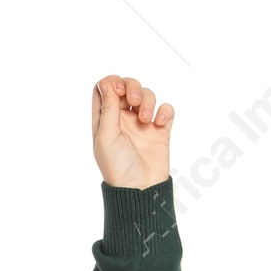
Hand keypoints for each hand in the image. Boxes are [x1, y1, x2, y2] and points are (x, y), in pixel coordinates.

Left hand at [91, 74, 172, 188]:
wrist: (140, 188)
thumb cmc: (117, 167)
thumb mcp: (106, 137)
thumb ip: (107, 109)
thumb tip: (105, 83)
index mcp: (105, 120)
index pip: (104, 89)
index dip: (111, 83)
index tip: (118, 92)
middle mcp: (122, 119)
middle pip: (127, 87)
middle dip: (132, 87)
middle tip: (134, 101)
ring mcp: (142, 124)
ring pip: (147, 95)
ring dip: (148, 101)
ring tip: (146, 119)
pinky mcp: (160, 130)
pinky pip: (165, 110)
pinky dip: (164, 111)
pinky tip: (159, 124)